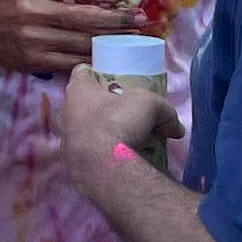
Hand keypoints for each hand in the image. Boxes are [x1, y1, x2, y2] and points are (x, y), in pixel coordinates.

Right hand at [0, 0, 143, 74]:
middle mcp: (32, 10)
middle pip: (84, 16)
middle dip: (117, 18)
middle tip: (141, 18)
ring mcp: (32, 38)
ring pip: (80, 41)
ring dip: (110, 39)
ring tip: (132, 36)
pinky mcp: (33, 61)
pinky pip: (70, 61)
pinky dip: (92, 57)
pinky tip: (108, 53)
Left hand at [60, 67, 175, 180]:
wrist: (103, 168)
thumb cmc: (120, 122)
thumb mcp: (151, 106)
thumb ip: (165, 113)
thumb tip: (176, 128)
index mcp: (78, 90)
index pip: (82, 73)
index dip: (97, 75)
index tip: (112, 82)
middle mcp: (65, 112)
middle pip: (81, 104)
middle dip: (99, 107)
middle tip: (122, 114)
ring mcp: (64, 140)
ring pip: (80, 131)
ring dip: (97, 134)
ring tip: (120, 141)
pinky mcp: (69, 164)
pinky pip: (84, 156)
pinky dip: (96, 157)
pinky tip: (114, 161)